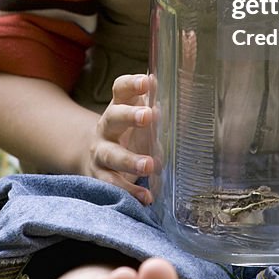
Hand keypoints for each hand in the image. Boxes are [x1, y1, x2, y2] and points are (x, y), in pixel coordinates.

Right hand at [87, 73, 155, 203]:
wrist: (95, 157)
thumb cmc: (127, 131)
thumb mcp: (139, 116)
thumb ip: (156, 106)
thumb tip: (184, 92)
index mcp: (118, 107)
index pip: (120, 89)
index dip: (131, 84)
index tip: (146, 82)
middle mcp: (106, 127)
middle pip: (113, 117)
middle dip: (129, 116)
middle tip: (148, 116)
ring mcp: (100, 152)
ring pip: (111, 154)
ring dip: (130, 160)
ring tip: (150, 165)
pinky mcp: (99, 177)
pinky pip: (112, 184)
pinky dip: (129, 191)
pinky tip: (146, 197)